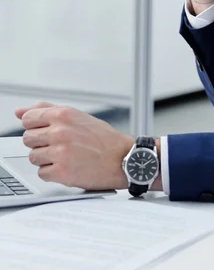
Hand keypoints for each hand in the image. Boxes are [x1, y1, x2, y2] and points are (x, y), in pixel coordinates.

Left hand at [15, 102, 133, 190]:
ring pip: (33, 157)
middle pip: (28, 139)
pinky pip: (42, 173)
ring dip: (46, 159)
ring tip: (65, 156)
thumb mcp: (77, 116)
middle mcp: (60, 132)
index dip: (35, 126)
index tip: (44, 131)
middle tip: (60, 145)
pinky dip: (52, 173)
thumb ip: (46, 110)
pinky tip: (68, 167)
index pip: (28, 119)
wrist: (123, 158)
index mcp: (63, 115)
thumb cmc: (102, 138)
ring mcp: (60, 153)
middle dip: (41, 143)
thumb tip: (19, 111)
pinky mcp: (62, 173)